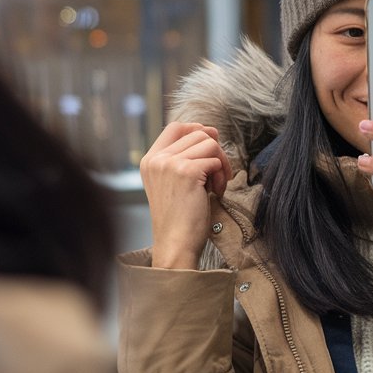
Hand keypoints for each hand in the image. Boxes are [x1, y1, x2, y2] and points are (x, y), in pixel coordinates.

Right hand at [139, 122, 232, 268]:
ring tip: (216, 186)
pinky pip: (215, 160)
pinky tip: (216, 193)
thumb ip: (184, 159)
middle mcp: (157, 159)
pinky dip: (222, 176)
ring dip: (220, 163)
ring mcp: (170, 164)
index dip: (198, 130)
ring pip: (209, 143)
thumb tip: (210, 131)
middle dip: (215, 152)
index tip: (212, 148)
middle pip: (197, 133)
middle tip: (217, 176)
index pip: (175, 127)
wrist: (175, 245)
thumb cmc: (179, 220)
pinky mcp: (187, 172)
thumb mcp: (174, 184)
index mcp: (150, 161)